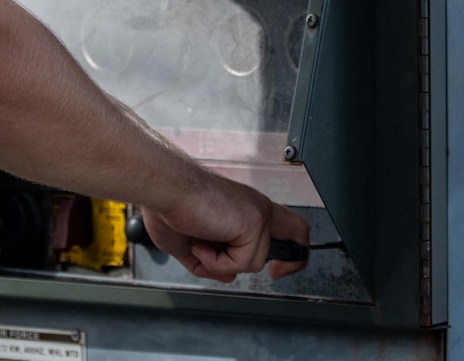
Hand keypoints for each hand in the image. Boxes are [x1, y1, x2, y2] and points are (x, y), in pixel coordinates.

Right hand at [140, 174, 313, 281]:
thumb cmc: (169, 205)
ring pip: (255, 261)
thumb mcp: (189, 244)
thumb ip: (212, 261)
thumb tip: (228, 275)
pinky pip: (242, 262)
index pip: (278, 225)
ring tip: (197, 244)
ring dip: (220, 263)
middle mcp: (255, 208)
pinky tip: (199, 243)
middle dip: (296, 258)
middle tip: (277, 272)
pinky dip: (216, 262)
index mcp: (243, 208)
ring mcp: (257, 214)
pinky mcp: (253, 222)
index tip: (274, 268)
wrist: (164, 188)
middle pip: (298, 230)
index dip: (282, 250)